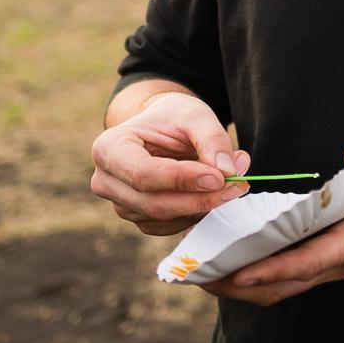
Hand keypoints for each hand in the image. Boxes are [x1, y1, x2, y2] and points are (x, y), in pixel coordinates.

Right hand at [91, 93, 249, 235]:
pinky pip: (168, 227)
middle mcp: (106, 181)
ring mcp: (120, 204)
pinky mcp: (138, 218)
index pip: (143, 174)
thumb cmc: (173, 118)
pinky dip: (194, 215)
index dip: (181, 180)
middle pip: (153, 203)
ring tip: (231, 185)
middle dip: (198, 198)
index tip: (219, 178)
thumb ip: (212, 139)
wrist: (162, 128)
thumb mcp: (195, 115)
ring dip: (201, 207)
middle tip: (237, 186)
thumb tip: (227, 171)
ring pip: (163, 218)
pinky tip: (212, 196)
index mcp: (109, 148)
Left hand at [202, 143, 343, 306]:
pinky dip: (262, 277)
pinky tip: (239, 264)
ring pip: (285, 287)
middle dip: (238, 284)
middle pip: (283, 285)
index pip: (302, 263)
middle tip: (195, 277)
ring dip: (244, 285)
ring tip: (204, 275)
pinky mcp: (335, 261)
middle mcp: (341, 262)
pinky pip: (293, 277)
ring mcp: (337, 266)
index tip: (232, 273)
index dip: (266, 270)